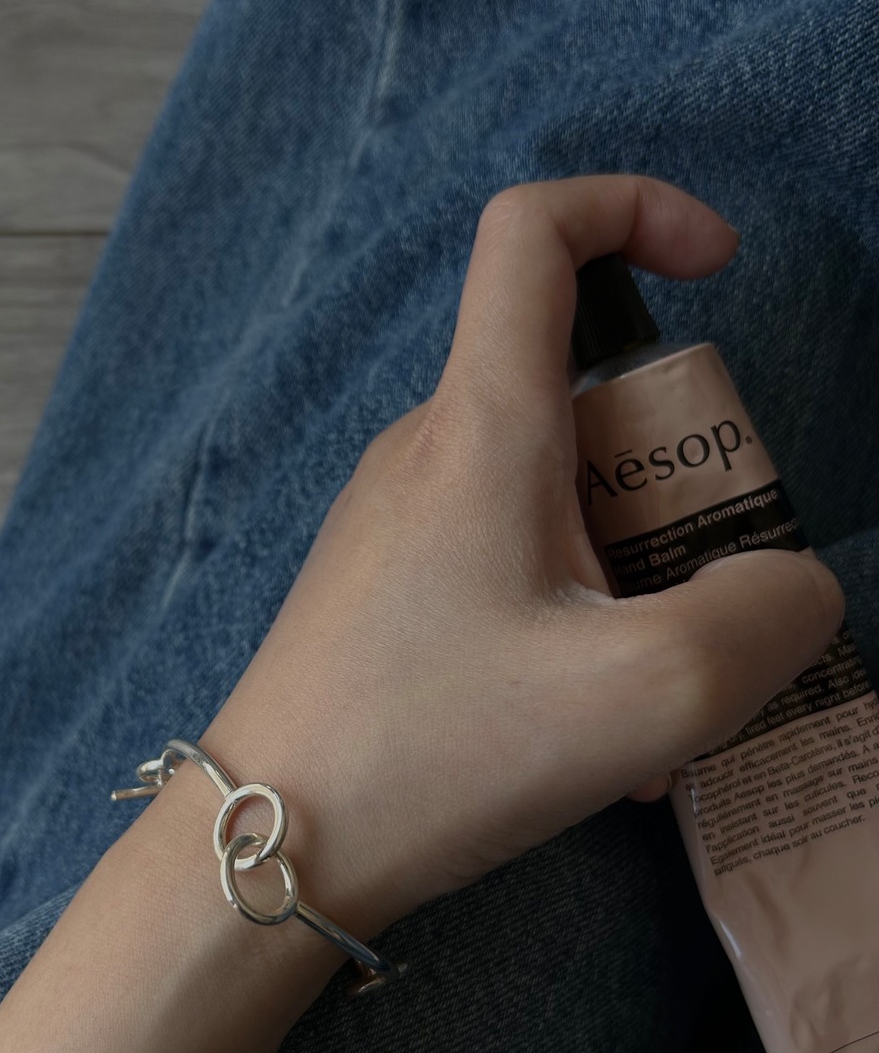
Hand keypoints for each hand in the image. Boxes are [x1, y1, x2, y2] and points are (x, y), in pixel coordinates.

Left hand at [195, 175, 843, 943]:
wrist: (264, 848)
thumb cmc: (438, 750)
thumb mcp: (650, 693)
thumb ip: (765, 617)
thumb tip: (788, 583)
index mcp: (481, 425)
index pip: (533, 230)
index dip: (636, 204)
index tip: (717, 265)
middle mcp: (426, 450)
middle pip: (578, 392)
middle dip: (673, 479)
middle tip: (699, 608)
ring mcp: (393, 523)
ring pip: (553, 501)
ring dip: (629, 582)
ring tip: (641, 722)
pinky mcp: (380, 592)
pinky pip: (506, 568)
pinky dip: (572, 627)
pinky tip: (582, 749)